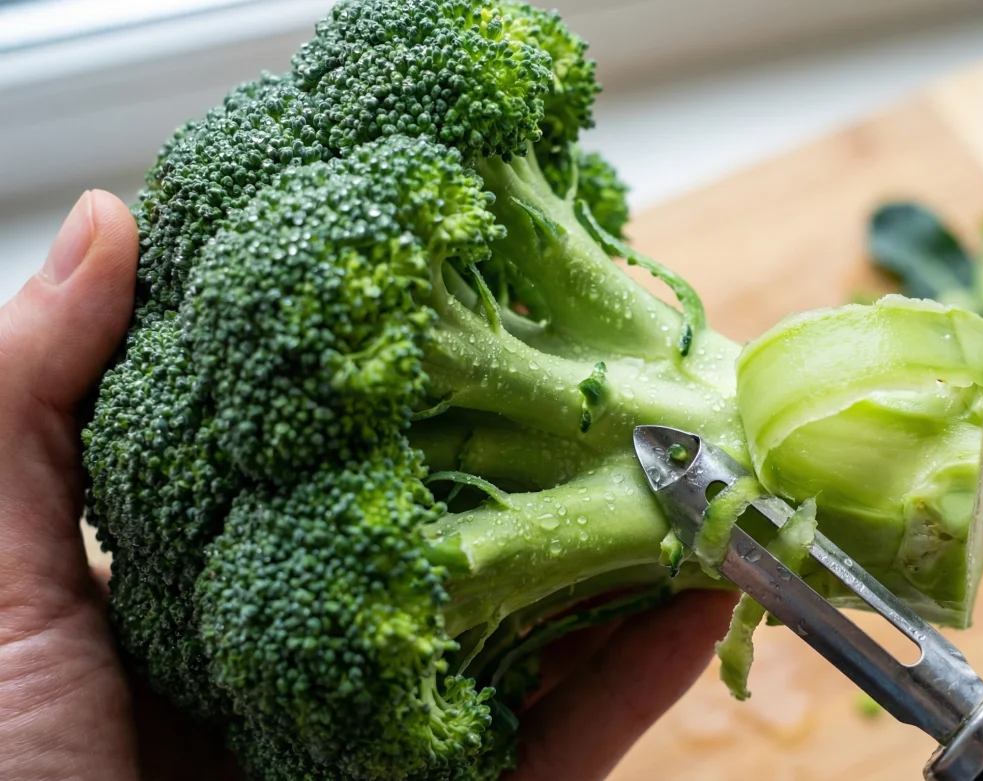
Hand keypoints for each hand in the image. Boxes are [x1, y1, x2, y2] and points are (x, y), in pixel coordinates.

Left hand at [0, 190, 736, 780]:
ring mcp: (392, 745)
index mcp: (205, 585)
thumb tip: (112, 220)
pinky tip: (703, 591)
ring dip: (623, 553)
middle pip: (456, 537)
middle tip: (621, 368)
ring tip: (694, 461)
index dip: (411, 372)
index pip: (335, 453)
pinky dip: (643, 677)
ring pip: (532, 636)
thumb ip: (30, 397)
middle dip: (546, 456)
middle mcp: (312, 654)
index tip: (481, 282)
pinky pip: (568, 745)